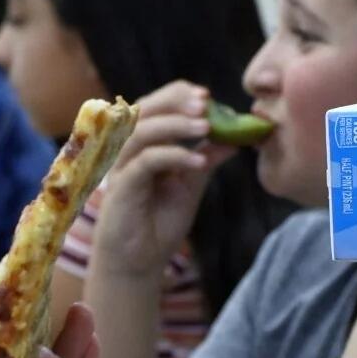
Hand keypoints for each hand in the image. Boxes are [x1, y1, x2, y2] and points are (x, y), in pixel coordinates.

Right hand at [93, 81, 236, 277]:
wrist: (140, 261)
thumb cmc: (158, 223)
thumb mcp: (190, 186)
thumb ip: (205, 160)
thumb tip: (234, 139)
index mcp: (143, 144)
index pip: (156, 106)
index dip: (178, 96)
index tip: (208, 97)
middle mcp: (128, 150)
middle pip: (144, 109)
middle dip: (175, 101)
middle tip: (206, 103)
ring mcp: (122, 167)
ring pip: (143, 131)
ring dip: (176, 125)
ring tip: (206, 127)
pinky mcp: (122, 187)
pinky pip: (147, 161)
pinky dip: (173, 156)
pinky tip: (198, 162)